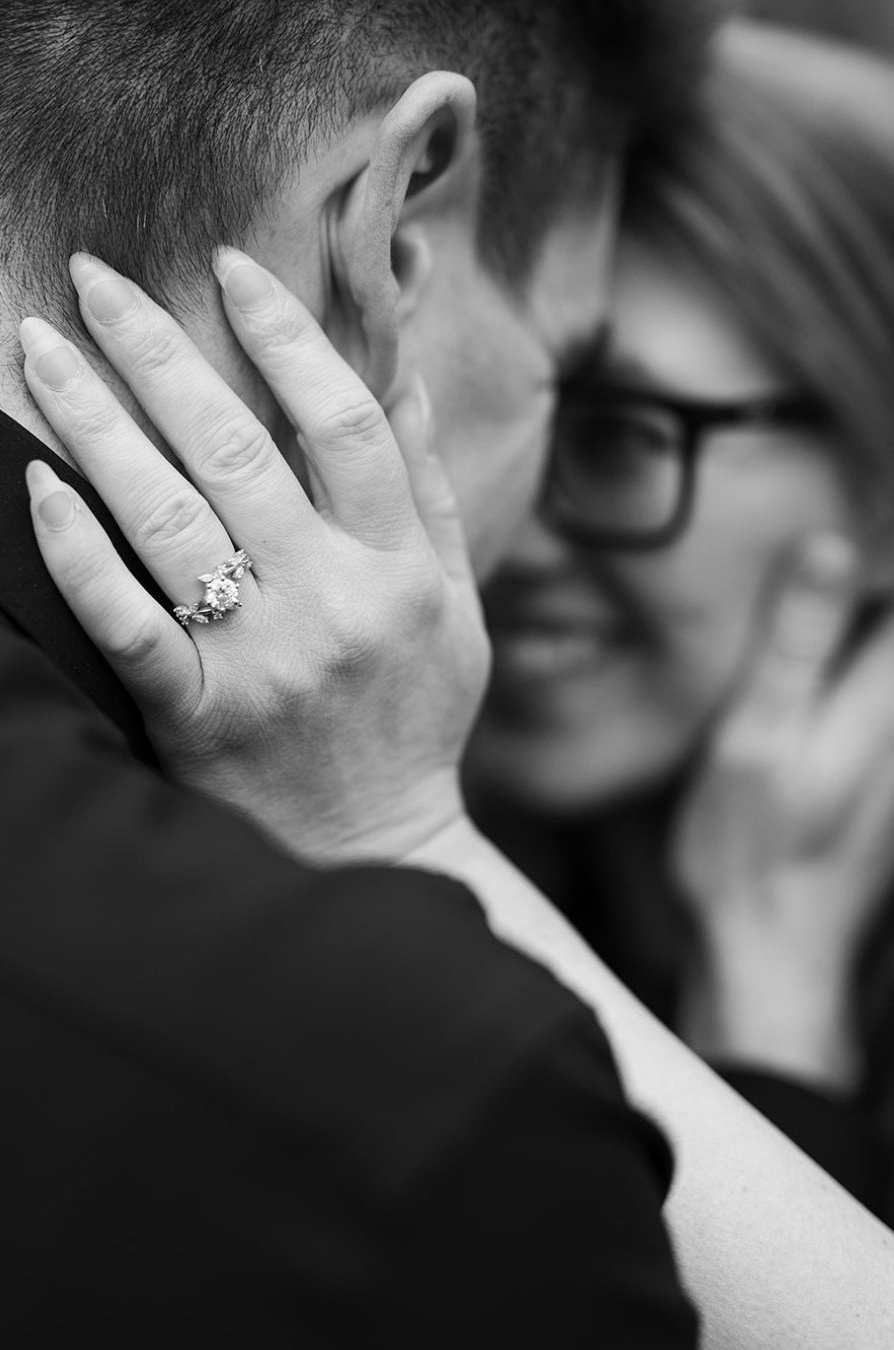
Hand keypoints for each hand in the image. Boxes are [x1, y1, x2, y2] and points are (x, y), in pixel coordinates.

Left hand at [21, 250, 488, 864]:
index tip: (227, 266)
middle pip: (233, 450)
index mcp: (399, 568)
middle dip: (154, 348)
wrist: (374, 846)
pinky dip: (75, 551)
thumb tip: (399, 372)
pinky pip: (126, 623)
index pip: (342, 420)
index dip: (284, 333)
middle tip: (93, 276)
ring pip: (166, 519)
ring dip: (94, 423)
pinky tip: (34, 481)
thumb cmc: (412, 716)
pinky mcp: (199, 716)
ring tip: (40, 348)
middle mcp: (332, 603)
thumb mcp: (452, 604)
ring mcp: (261, 662)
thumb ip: (425, 489)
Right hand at [672, 534, 893, 1088]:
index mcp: (886, 698)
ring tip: (827, 575)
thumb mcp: (753, 738)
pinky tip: (831, 644)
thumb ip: (797, 642)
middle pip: (891, 625)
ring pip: (886, 661)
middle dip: (867, 572)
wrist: (773, 953)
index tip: (858, 490)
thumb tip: (831, 545)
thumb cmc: (749, 851)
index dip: (878, 530)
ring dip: (864, 616)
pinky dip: (864, 653)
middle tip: (847, 518)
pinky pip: (879, 690)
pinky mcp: (887, 775)